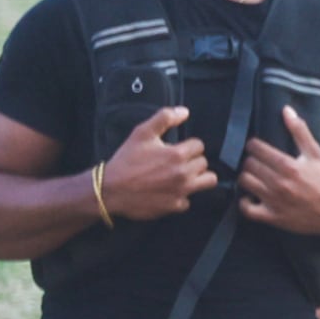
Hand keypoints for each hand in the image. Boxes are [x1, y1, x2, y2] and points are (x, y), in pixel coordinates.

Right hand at [98, 106, 217, 219]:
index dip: (188, 145)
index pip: (199, 145)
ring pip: (208, 181)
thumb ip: (164, 118)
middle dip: (193, 160)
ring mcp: (181, 192)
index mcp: (177, 155)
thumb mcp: (142, 133)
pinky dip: (181, 196)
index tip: (178, 149)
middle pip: (204, 163)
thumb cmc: (126, 161)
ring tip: (184, 175)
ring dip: (198, 177)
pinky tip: (169, 191)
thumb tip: (184, 112)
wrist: (111, 190)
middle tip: (178, 162)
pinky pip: (188, 200)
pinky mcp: (175, 206)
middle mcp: (183, 174)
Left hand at [235, 101, 319, 233]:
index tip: (257, 147)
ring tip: (255, 176)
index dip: (253, 145)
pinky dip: (244, 202)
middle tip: (258, 162)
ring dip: (247, 177)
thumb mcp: (317, 154)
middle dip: (251, 160)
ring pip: (245, 182)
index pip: (256, 148)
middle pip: (248, 164)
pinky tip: (251, 197)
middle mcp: (279, 183)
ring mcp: (274, 201)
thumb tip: (286, 109)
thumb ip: (300, 132)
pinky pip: (246, 209)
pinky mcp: (272, 217)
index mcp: (289, 166)